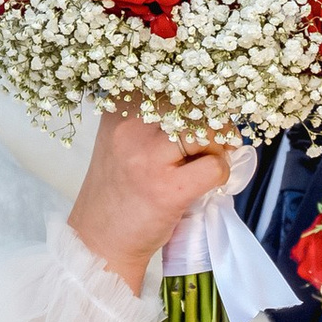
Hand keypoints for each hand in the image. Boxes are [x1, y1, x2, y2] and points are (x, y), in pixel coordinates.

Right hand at [68, 110, 230, 293]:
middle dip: (213, 120)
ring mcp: (148, 158)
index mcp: (118, 109)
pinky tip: (205, 185)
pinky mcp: (168, 190)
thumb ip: (151, 117)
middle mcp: (130, 128)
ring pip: (208, 130)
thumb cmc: (117, 190)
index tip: (199, 113)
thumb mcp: (120, 141)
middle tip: (213, 141)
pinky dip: (221, 175)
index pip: (171, 80)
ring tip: (209, 161)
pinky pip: (216, 167)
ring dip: (219, 146)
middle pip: (194, 101)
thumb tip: (207, 103)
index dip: (195, 95)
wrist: (100, 241)